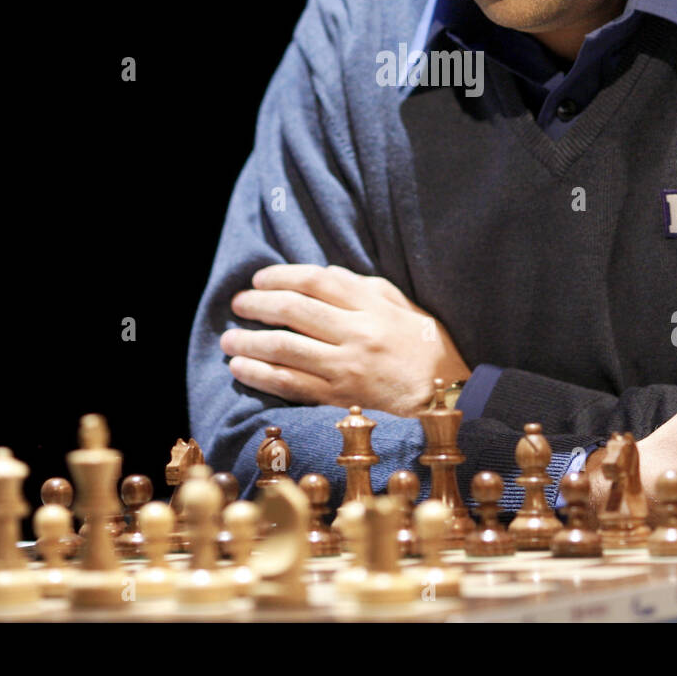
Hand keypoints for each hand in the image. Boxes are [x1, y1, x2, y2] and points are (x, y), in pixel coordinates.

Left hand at [220, 264, 469, 417]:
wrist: (448, 400)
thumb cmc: (427, 349)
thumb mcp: (404, 308)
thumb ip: (364, 288)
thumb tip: (323, 275)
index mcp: (373, 306)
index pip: (317, 281)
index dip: (281, 276)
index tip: (259, 279)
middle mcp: (358, 334)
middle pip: (295, 311)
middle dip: (258, 305)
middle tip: (238, 304)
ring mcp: (347, 368)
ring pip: (286, 349)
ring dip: (250, 342)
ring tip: (228, 340)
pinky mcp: (340, 399)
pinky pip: (291, 385)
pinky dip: (261, 375)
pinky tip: (241, 369)